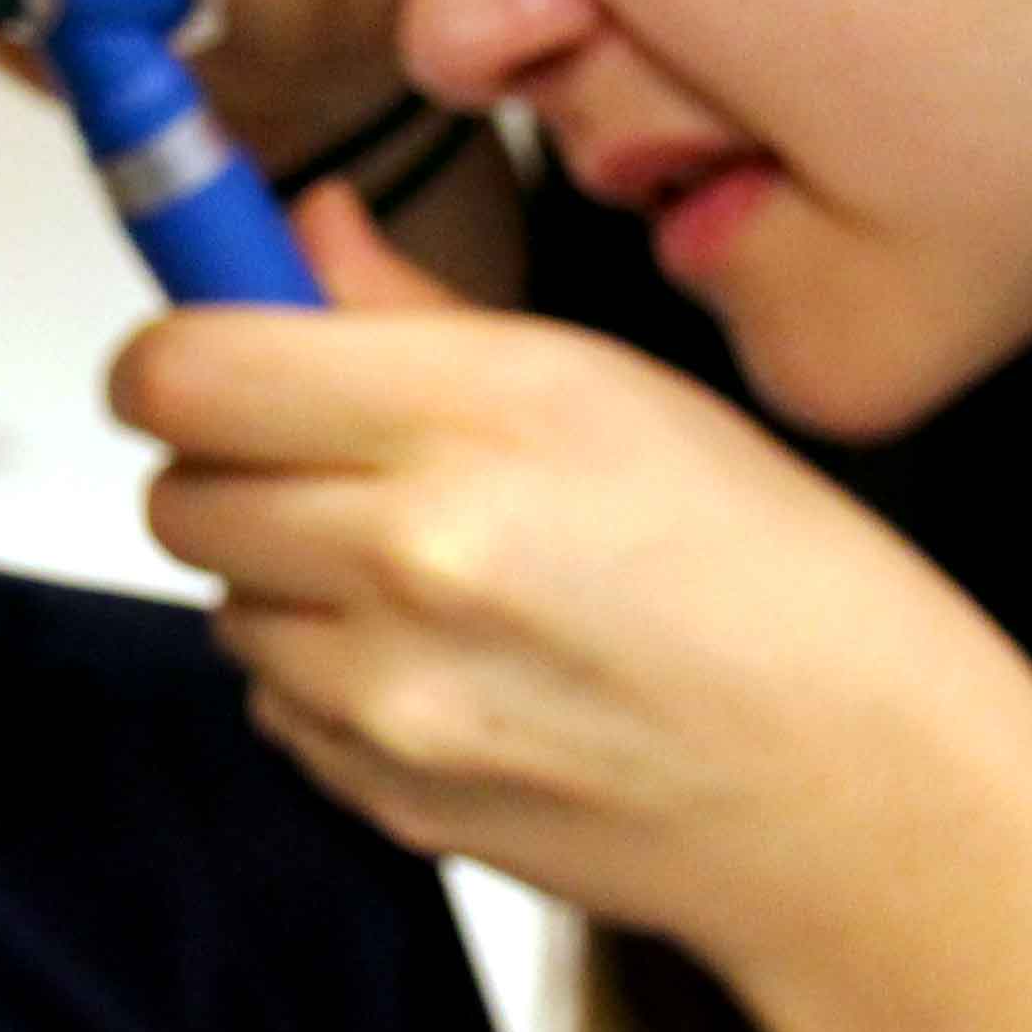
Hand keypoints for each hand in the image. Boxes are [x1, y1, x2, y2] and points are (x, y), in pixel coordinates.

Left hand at [124, 191, 1031, 977]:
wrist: (858, 797)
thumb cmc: (776, 582)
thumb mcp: (616, 387)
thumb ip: (413, 311)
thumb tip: (295, 234)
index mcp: (481, 415)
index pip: (186, 369)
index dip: (174, 354)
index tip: (208, 355)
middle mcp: (415, 555)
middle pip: (176, 491)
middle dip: (234, 465)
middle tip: (336, 460)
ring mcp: (391, 696)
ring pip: (221, 603)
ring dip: (283, 578)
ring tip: (428, 572)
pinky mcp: (387, 796)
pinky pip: (277, 705)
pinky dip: (328, 678)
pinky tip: (453, 662)